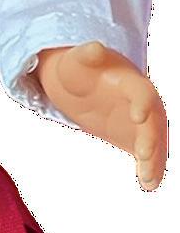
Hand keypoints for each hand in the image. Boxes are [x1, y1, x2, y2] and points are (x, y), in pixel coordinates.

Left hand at [36, 42, 167, 190]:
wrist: (77, 83)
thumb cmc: (78, 68)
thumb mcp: (76, 61)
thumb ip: (85, 56)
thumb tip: (93, 47)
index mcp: (129, 81)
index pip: (142, 92)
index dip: (142, 103)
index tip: (137, 116)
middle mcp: (141, 103)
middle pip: (154, 121)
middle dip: (151, 137)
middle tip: (142, 154)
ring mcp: (140, 122)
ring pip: (155, 141)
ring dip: (155, 159)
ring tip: (148, 179)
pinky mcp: (133, 138)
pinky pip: (146, 155)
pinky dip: (150, 169)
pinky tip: (148, 185)